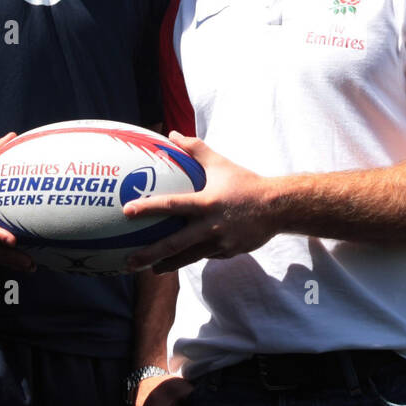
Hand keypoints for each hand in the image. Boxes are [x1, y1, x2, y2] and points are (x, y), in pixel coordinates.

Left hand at [122, 132, 275, 272]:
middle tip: (128, 262)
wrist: (278, 207)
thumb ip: (195, 149)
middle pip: (174, 245)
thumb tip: (172, 134)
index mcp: (206, 203)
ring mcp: (219, 243)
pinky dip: (193, 256)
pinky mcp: (227, 253)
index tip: (127, 211)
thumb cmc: (246, 182)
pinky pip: (206, 255)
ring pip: (187, 258)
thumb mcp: (220, 163)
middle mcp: (210, 226)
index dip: (148, 207)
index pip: (171, 205)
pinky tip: (183, 259)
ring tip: (150, 270)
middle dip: (149, 254)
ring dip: (167, 265)